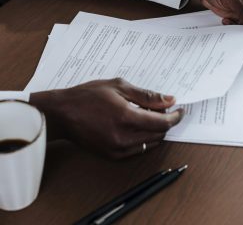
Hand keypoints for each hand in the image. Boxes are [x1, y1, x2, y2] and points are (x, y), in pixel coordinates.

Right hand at [30, 79, 182, 158]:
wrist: (63, 114)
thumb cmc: (88, 96)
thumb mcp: (119, 87)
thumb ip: (147, 96)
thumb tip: (169, 100)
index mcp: (126, 117)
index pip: (162, 123)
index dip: (175, 117)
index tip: (180, 110)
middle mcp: (123, 137)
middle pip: (158, 135)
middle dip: (166, 122)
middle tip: (164, 108)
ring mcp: (117, 149)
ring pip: (150, 144)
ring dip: (156, 131)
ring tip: (149, 115)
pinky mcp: (112, 156)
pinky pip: (138, 150)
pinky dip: (144, 139)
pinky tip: (138, 126)